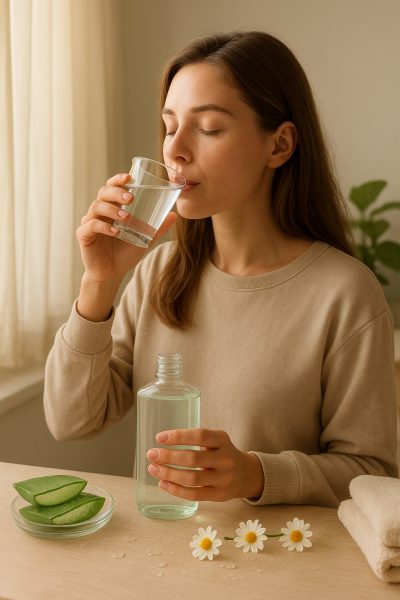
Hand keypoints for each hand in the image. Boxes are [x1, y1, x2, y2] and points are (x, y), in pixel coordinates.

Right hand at [77, 173, 175, 281]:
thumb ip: (157, 228)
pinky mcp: (83, 235)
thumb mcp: (144, 239)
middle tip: (131, 198)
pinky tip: (115, 231)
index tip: (129, 176)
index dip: (118, 179)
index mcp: (112, 208)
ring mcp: (89, 222)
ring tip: (126, 217)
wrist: (112, 273)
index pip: (112, 187)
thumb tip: (174, 215)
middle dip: (116, 192)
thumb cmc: (125, 253)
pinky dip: (103, 227)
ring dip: (112, 209)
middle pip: (103, 193)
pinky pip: (90, 226)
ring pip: (96, 206)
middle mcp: (99, 212)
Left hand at [146, 428, 263, 501]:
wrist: (246, 474)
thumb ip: (196, 440)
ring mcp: (223, 478)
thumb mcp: (216, 440)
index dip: (179, 436)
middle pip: (193, 458)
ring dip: (169, 474)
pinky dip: (176, 489)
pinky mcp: (219, 495)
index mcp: (222, 440)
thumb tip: (162, 443)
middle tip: (151, 454)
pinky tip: (163, 483)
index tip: (159, 438)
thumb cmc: (222, 453)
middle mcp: (225, 459)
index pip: (200, 435)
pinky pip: (194, 494)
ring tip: (153, 469)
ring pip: (192, 478)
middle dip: (168, 456)